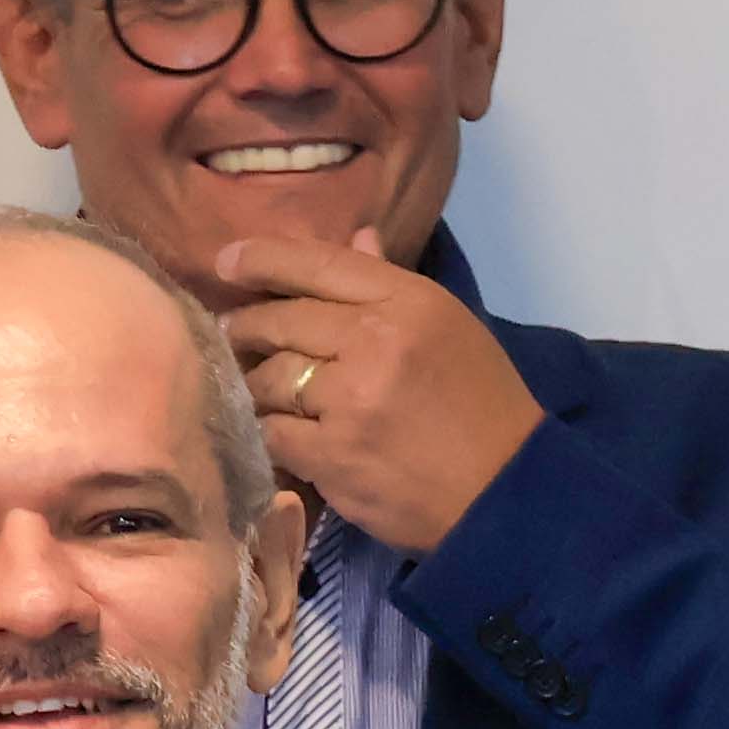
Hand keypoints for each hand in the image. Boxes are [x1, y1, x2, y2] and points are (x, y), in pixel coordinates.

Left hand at [209, 232, 541, 555]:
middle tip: (232, 333)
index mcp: (410, 302)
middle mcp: (376, 341)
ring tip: (261, 389)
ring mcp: (349, 400)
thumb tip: (357, 237)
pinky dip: (270, 432)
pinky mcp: (329, 453)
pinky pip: (271, 431)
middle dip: (247, 327)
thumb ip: (390, 284)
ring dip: (257, 385)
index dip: (265, 258)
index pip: (321, 264)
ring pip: (268, 378)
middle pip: (281, 321)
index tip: (227, 260)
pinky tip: (280, 433)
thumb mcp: (448, 328)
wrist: (501, 491)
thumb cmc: (480, 404)